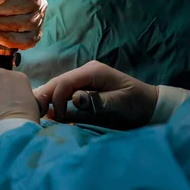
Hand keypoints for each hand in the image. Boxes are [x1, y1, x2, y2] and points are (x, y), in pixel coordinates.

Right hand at [33, 61, 158, 129]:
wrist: (150, 104)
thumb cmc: (137, 103)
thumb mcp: (121, 103)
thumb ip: (98, 101)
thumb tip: (75, 99)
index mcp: (93, 71)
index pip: (65, 81)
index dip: (56, 99)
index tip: (60, 118)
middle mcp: (85, 71)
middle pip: (57, 81)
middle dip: (45, 97)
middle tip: (39, 116)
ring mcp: (83, 79)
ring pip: (57, 86)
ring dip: (48, 100)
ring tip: (40, 114)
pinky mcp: (83, 87)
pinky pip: (64, 92)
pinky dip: (55, 101)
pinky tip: (48, 111)